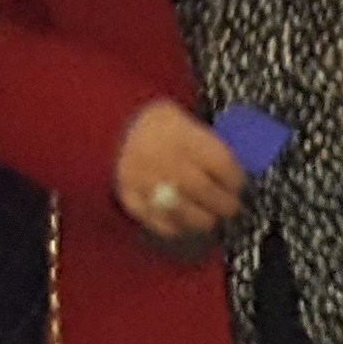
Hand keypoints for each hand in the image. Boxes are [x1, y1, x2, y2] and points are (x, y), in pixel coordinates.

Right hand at [111, 100, 247, 245]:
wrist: (104, 125)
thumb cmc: (151, 122)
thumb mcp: (182, 117)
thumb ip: (207, 140)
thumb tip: (238, 159)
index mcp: (182, 136)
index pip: (222, 164)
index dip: (235, 178)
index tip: (239, 183)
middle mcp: (166, 161)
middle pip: (205, 192)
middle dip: (225, 204)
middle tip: (230, 206)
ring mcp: (146, 183)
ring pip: (184, 213)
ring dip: (203, 220)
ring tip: (210, 218)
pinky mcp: (129, 198)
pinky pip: (156, 221)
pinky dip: (173, 226)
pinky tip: (183, 223)